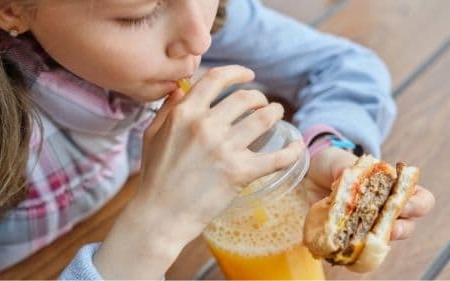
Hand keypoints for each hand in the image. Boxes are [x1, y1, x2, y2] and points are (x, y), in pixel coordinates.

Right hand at [137, 65, 304, 238]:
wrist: (159, 215)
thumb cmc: (155, 177)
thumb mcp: (152, 135)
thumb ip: (168, 109)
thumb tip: (181, 89)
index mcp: (184, 114)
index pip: (216, 79)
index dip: (236, 72)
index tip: (248, 75)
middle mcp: (206, 126)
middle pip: (244, 98)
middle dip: (259, 98)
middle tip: (263, 104)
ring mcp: (224, 149)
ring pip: (263, 119)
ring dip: (275, 113)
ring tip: (277, 115)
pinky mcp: (240, 173)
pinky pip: (275, 157)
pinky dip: (291, 151)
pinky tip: (297, 147)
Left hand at [302, 147, 434, 240]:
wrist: (310, 174)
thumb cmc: (334, 165)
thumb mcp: (340, 162)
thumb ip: (348, 170)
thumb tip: (349, 180)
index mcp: (395, 188)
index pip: (421, 200)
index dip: (416, 205)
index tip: (401, 203)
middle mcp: (387, 210)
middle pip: (408, 226)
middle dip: (401, 228)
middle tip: (389, 226)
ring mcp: (369, 225)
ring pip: (384, 241)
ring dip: (377, 241)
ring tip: (367, 238)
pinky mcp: (349, 235)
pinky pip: (357, 249)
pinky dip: (352, 249)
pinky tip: (344, 246)